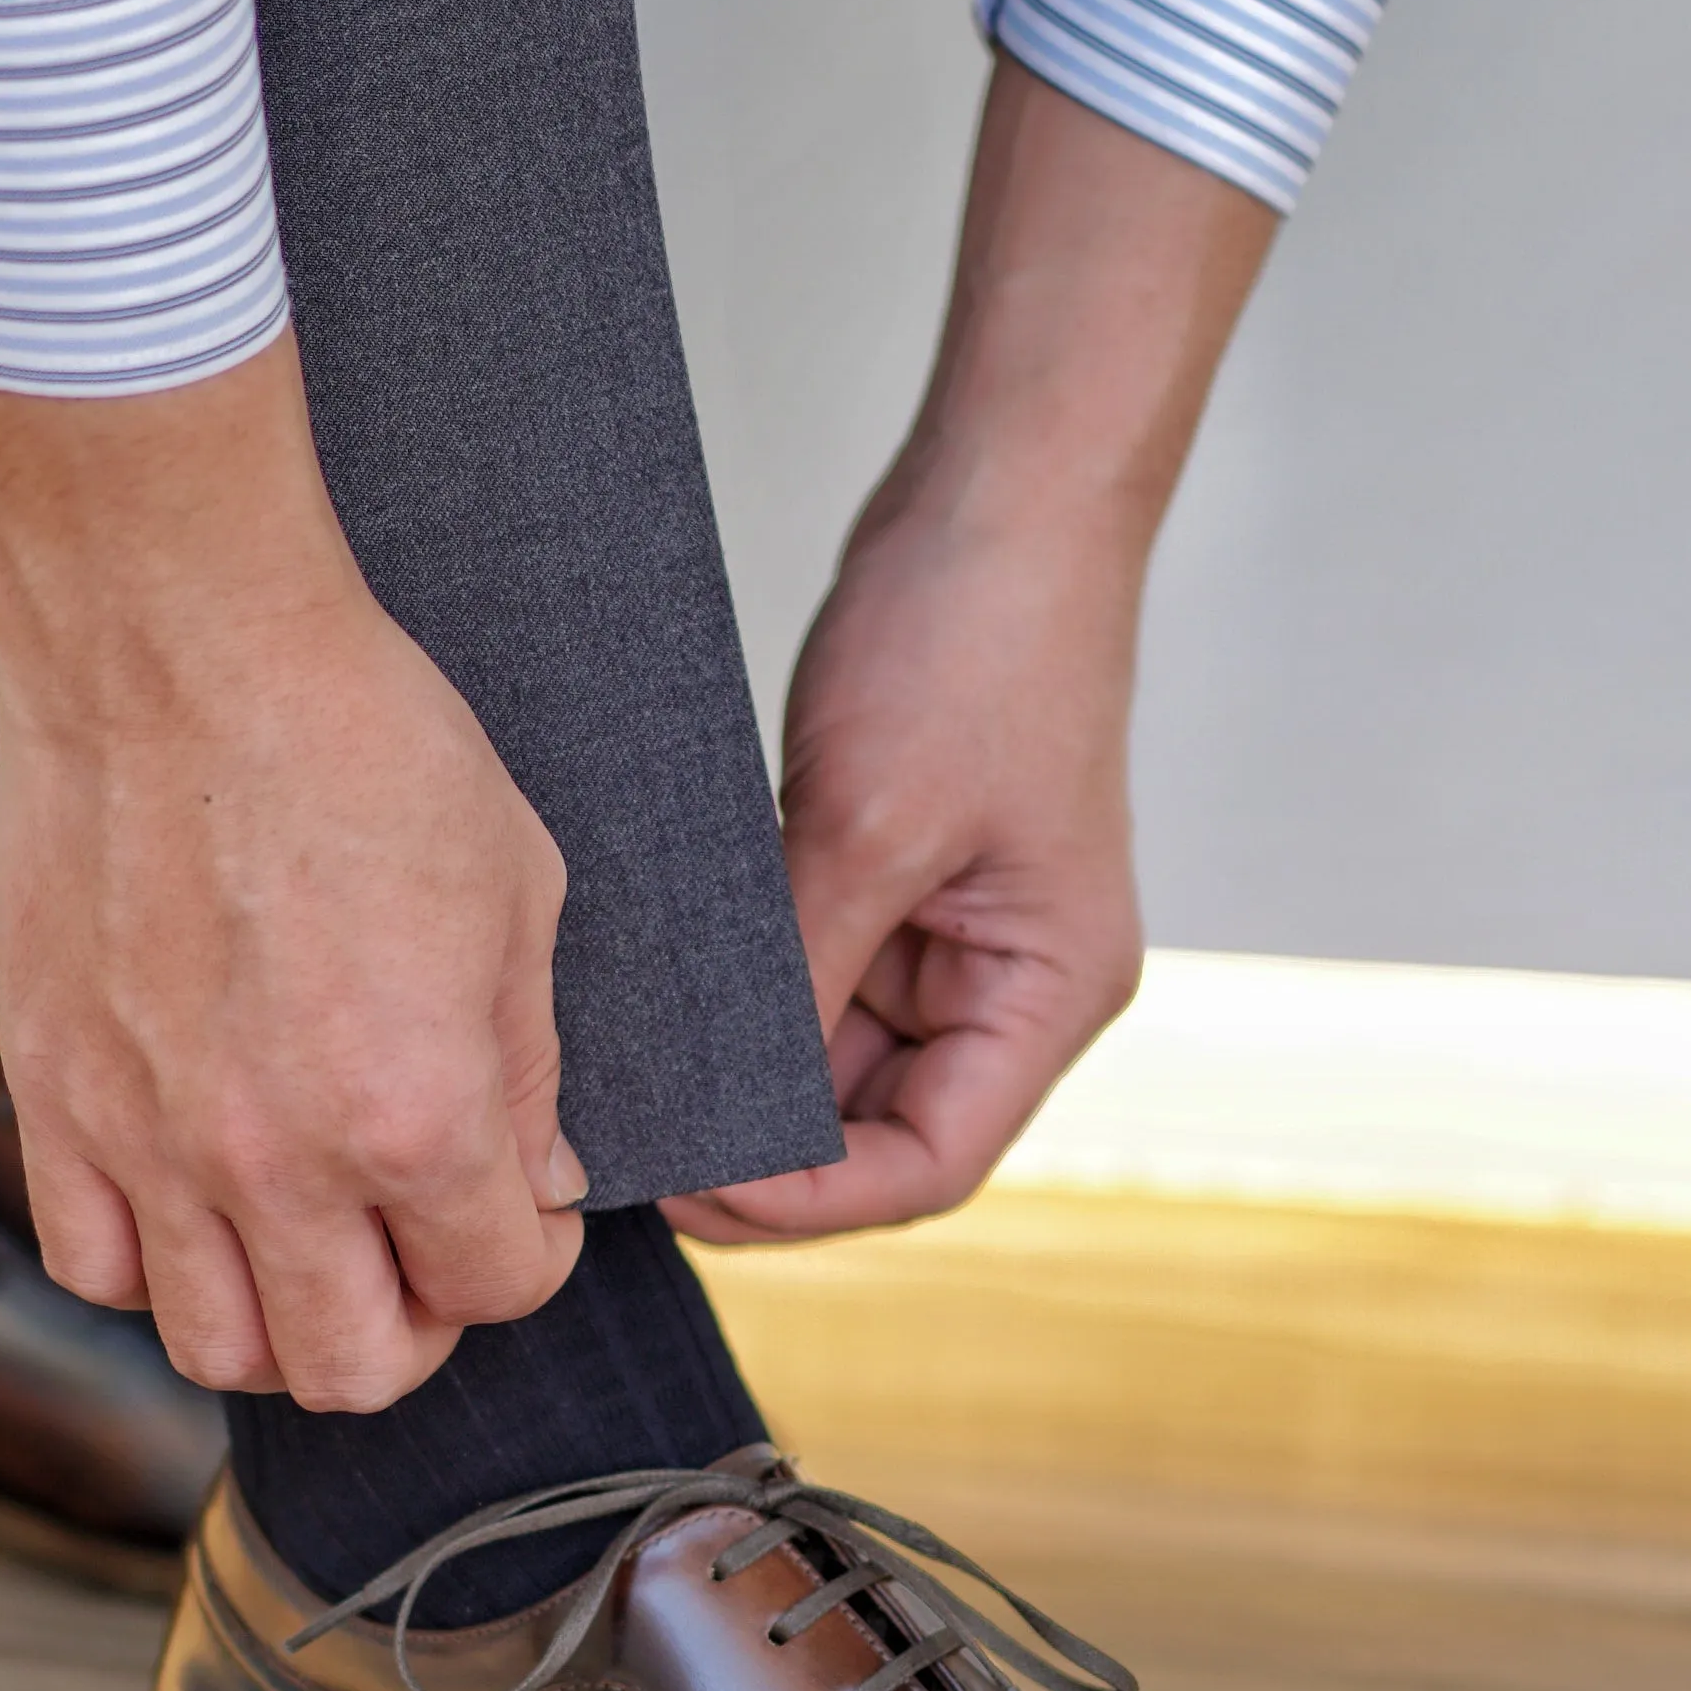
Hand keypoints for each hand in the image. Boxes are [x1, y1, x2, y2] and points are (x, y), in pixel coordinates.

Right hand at [0, 334, 584, 1407]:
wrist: (184, 645)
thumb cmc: (364, 742)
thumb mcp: (521, 897)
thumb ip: (532, 1068)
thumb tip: (536, 1177)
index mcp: (419, 1117)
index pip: (497, 1290)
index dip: (530, 1259)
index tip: (523, 1210)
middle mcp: (279, 1160)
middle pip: (356, 1370)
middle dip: (416, 1329)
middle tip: (424, 1258)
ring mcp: (154, 1140)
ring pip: (219, 1349)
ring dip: (283, 1320)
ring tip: (313, 1245)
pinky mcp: (59, 1096)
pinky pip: (96, 1264)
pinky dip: (155, 1266)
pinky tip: (200, 1202)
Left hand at [663, 480, 1144, 1243]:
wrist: (1003, 490)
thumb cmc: (980, 640)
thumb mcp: (867, 825)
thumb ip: (797, 979)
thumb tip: (715, 1101)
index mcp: (1051, 991)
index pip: (931, 1162)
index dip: (813, 1200)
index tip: (702, 1187)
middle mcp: (1012, 983)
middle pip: (879, 1131)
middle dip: (766, 1151)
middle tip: (638, 1148)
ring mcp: (952, 934)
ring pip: (835, 1063)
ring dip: (747, 1077)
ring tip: (638, 1082)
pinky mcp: (896, 881)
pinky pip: (813, 980)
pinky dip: (745, 1002)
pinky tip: (664, 1003)